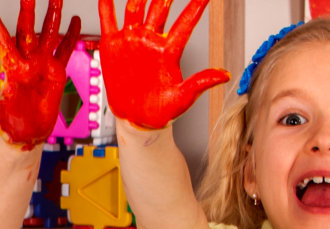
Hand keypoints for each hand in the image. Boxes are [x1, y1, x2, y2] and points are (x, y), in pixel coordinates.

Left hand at [0, 1, 81, 147]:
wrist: (26, 135)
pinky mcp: (56, 73)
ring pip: (49, 34)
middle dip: (29, 10)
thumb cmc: (8, 126)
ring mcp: (42, 65)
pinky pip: (64, 50)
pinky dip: (71, 36)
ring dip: (53, 15)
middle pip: (27, 30)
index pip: (2, 41)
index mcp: (10, 69)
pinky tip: (75, 21)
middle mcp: (26, 62)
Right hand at [97, 0, 229, 129]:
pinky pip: (108, 20)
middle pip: (159, 8)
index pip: (185, 23)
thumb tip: (223, 75)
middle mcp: (151, 41)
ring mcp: (132, 40)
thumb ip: (200, 84)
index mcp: (169, 51)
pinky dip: (106, 6)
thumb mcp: (182, 98)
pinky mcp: (113, 45)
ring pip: (135, 8)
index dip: (195, 6)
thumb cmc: (161, 109)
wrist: (136, 118)